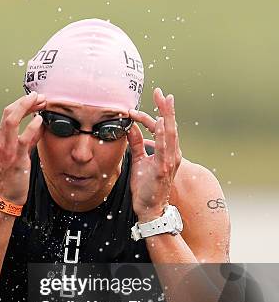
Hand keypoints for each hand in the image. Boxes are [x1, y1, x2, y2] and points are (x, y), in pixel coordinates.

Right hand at [0, 92, 46, 204]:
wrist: (4, 199)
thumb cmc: (11, 178)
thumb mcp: (19, 155)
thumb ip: (28, 140)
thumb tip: (38, 126)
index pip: (9, 114)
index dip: (23, 104)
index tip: (36, 99)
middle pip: (8, 112)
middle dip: (25, 101)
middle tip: (40, 96)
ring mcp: (5, 149)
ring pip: (11, 120)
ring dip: (26, 107)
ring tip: (41, 102)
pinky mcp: (15, 159)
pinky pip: (23, 138)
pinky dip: (32, 127)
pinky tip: (40, 121)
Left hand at [127, 87, 181, 221]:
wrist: (150, 209)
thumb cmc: (146, 186)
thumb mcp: (139, 161)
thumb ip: (137, 144)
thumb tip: (130, 126)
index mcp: (167, 151)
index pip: (164, 127)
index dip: (160, 111)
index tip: (156, 96)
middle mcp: (172, 154)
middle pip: (170, 126)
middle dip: (165, 108)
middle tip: (160, 92)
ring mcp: (169, 162)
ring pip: (169, 134)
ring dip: (166, 117)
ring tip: (163, 101)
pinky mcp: (163, 170)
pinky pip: (164, 149)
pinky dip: (162, 135)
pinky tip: (159, 123)